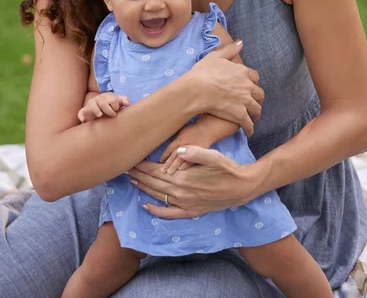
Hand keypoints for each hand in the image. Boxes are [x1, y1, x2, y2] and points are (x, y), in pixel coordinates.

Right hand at [78, 92, 129, 121]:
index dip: (116, 106)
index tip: (117, 111)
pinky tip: (83, 120)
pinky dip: (81, 115)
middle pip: (102, 102)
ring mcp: (91, 104)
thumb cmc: (112, 104)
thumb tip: (128, 104)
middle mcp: (99, 99)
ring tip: (100, 115)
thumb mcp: (118, 101)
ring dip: (96, 110)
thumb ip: (124, 100)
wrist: (100, 106)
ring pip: (92, 105)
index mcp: (108, 96)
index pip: (112, 99)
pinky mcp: (85, 110)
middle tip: (113, 115)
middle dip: (108, 109)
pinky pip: (81, 111)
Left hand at [129, 146, 262, 218]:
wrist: (242, 188)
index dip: (142, 165)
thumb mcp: (213, 156)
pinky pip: (169, 214)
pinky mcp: (191, 211)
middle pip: (153, 182)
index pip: (156, 170)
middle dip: (138, 175)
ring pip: (158, 196)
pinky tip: (146, 207)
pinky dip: (156, 211)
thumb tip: (178, 152)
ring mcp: (185, 204)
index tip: (131, 159)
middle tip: (125, 168)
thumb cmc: (228, 168)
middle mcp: (181, 193)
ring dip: (143, 188)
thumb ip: (195, 153)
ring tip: (131, 181)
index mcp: (183, 178)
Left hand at [159, 125, 214, 173]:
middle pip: (174, 156)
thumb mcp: (181, 132)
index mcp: (180, 139)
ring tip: (169, 173)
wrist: (206, 130)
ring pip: (181, 160)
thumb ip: (175, 140)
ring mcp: (192, 150)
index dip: (164, 155)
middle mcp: (185, 145)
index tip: (160, 161)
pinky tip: (180, 170)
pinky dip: (185, 166)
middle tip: (162, 170)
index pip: (170, 149)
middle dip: (167, 163)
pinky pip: (190, 161)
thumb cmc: (192, 130)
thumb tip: (167, 147)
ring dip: (174, 166)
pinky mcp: (198, 154)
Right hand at [189, 41, 263, 136]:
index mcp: (243, 71)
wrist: (197, 89)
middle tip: (254, 103)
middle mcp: (247, 86)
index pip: (255, 77)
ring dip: (256, 114)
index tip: (250, 86)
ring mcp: (245, 101)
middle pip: (259, 94)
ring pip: (256, 109)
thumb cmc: (203, 72)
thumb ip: (230, 49)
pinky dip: (249, 128)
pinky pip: (248, 123)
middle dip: (258, 99)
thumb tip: (240, 42)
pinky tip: (248, 131)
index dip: (253, 82)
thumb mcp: (215, 56)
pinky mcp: (239, 114)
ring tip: (253, 118)